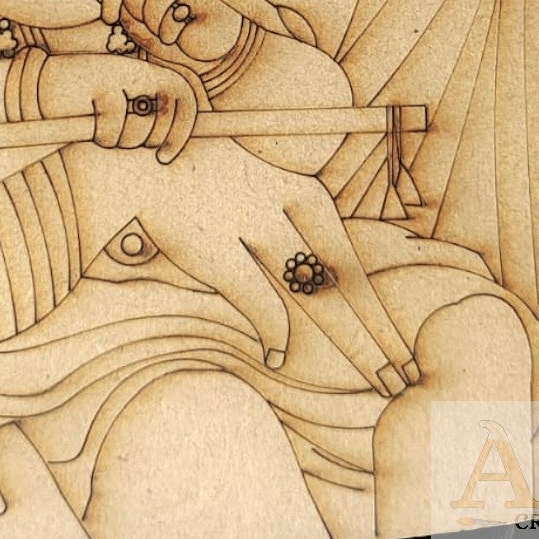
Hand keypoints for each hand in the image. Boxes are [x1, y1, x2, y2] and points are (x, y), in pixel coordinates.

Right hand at [37, 53, 198, 164]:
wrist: (37, 84)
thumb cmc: (80, 103)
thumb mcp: (117, 108)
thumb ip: (143, 119)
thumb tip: (170, 148)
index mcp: (146, 73)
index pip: (185, 97)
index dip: (182, 129)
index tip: (165, 157)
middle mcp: (137, 70)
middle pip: (165, 119)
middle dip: (147, 140)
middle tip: (125, 140)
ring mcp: (119, 74)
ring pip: (139, 127)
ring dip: (120, 140)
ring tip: (102, 129)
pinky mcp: (99, 82)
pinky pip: (114, 125)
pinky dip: (103, 135)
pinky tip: (88, 126)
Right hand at [64, 139, 414, 393]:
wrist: (138, 161)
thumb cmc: (201, 186)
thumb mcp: (258, 197)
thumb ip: (290, 241)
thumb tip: (319, 298)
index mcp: (301, 193)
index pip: (351, 262)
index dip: (378, 312)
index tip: (401, 350)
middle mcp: (285, 207)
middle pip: (342, 283)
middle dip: (374, 335)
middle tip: (401, 376)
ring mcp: (251, 222)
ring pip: (314, 294)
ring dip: (346, 341)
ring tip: (370, 377)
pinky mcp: (215, 243)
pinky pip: (257, 296)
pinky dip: (272, 330)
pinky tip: (278, 359)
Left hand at [86, 0, 242, 64]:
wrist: (200, 48)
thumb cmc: (165, 33)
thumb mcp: (131, 18)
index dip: (109, 3)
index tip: (112, 19)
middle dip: (136, 19)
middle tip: (151, 26)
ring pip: (149, 5)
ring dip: (154, 28)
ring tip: (166, 30)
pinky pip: (168, 16)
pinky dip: (169, 34)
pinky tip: (180, 33)